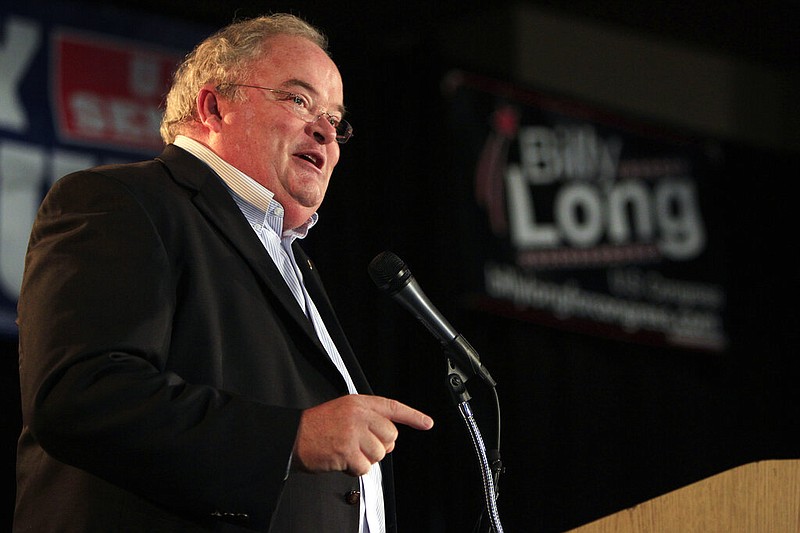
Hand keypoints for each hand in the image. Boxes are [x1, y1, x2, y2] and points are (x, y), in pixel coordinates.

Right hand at [292, 394, 433, 475]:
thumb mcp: (344, 410)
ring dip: (365, 458)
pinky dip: (355, 469)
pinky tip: (342, 459)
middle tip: (360, 444)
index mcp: (359, 403)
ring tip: (347, 450)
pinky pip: (365, 467)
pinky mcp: (347, 451)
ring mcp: (353, 432)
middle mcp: (358, 415)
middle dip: (379, 445)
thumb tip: (388, 437)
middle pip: (390, 436)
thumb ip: (367, 417)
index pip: (393, 407)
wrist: (292, 436)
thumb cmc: (317, 426)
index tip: (427, 423)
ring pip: (379, 454)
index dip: (413, 416)